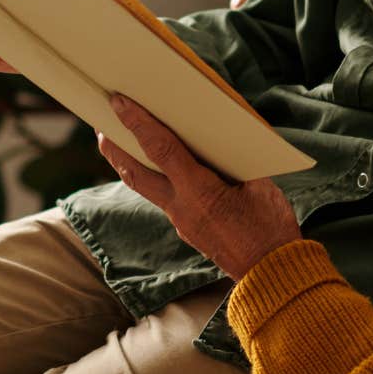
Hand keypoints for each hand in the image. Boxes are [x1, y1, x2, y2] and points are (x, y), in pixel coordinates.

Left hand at [97, 94, 301, 278]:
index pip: (160, 149)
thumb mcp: (259, 184)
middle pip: (136, 173)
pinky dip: (152, 178)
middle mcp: (182, 207)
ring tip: (117, 141)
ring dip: (127, 163)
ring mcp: (181, 221)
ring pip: (144, 187)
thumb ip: (232, 161)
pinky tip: (156, 167)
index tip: (119, 102)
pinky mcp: (186, 228)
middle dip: (114, 147)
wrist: (271, 271)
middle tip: (101, 122)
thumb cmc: (271, 226)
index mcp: (200, 191)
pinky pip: (162, 197)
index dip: (138, 122)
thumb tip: (214, 140)